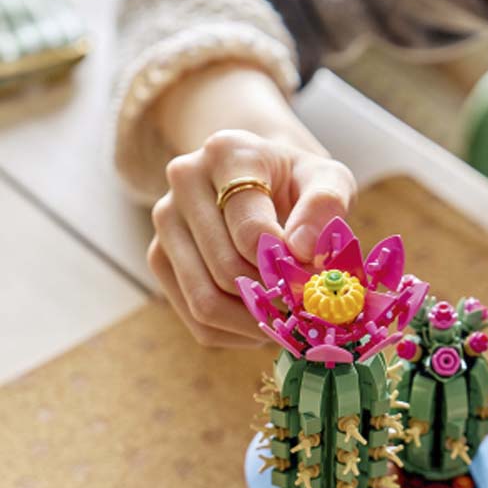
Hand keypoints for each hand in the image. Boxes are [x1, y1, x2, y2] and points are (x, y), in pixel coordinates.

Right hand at [148, 128, 355, 346]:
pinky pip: (197, 322)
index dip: (286, 265)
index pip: (250, 230)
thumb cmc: (300, 183)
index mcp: (228, 153)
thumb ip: (326, 205)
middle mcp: (185, 180)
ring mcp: (165, 220)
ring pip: (206, 302)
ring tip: (289, 318)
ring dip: (255, 323)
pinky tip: (265, 320)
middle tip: (307, 307)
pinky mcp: (159, 258)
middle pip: (227, 270)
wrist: (264, 179)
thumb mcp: (328, 179)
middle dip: (273, 298)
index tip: (313, 275)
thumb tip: (302, 250)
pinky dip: (237, 334)